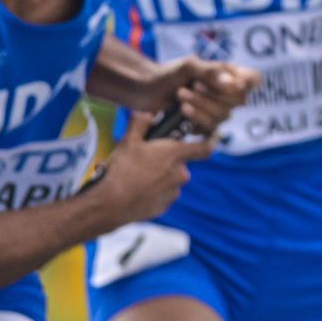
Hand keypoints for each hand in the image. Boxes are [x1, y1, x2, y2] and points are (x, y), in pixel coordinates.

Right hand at [89, 111, 214, 224]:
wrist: (111, 204)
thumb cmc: (122, 170)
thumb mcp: (128, 141)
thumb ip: (140, 123)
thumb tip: (148, 114)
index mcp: (175, 155)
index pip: (205, 148)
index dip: (209, 142)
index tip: (209, 140)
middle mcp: (180, 174)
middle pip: (180, 163)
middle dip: (167, 160)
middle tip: (146, 159)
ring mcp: (174, 192)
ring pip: (171, 179)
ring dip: (160, 176)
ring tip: (137, 176)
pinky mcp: (165, 206)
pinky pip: (162, 195)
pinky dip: (153, 191)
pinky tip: (137, 190)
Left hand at [140, 58, 258, 135]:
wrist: (145, 90)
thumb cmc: (168, 74)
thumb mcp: (189, 66)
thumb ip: (212, 72)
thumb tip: (234, 84)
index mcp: (227, 76)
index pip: (254, 79)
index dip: (248, 81)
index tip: (233, 80)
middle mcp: (226, 95)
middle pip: (239, 100)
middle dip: (215, 94)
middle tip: (194, 85)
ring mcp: (216, 113)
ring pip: (224, 116)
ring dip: (201, 105)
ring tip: (181, 95)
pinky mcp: (203, 127)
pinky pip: (211, 129)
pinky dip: (197, 118)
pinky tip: (183, 110)